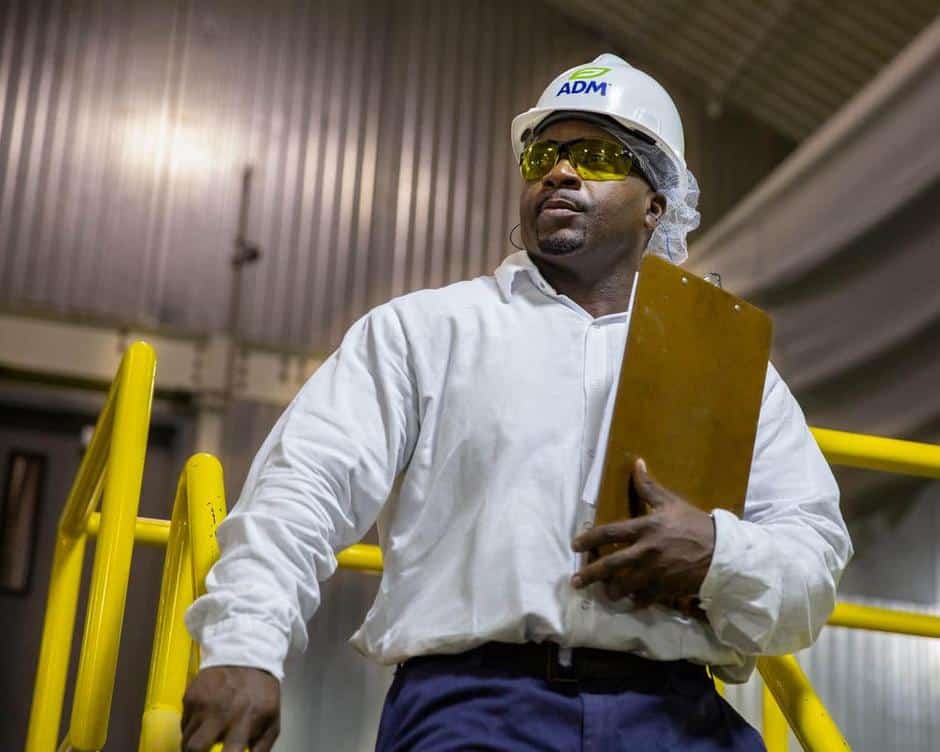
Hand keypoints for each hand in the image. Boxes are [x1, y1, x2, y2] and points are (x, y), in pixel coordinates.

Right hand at [181, 666, 279, 751]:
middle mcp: (221, 713)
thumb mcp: (272, 718)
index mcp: (247, 720)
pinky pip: (184, 723)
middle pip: (195, 749)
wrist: (246, 653)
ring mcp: (203, 704)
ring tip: (206, 737)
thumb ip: (262, 746)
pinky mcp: (190, 696)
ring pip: (187, 738)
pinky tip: (204, 719)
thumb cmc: (262, 690)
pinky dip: (191, 727)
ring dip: (195, 742)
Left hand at [571, 458, 714, 609]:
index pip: (610, 532)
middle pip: (610, 565)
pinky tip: (629, 601)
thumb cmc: (695, 524)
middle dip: (590, 574)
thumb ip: (649, 487)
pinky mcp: (665, 589)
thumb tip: (636, 463)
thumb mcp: (671, 502)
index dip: (589, 539)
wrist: (722, 552)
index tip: (575, 545)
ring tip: (603, 592)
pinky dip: (634, 601)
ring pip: (624, 586)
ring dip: (610, 591)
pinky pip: (643, 599)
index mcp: (646, 528)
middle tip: (575, 582)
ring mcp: (655, 572)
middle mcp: (646, 551)